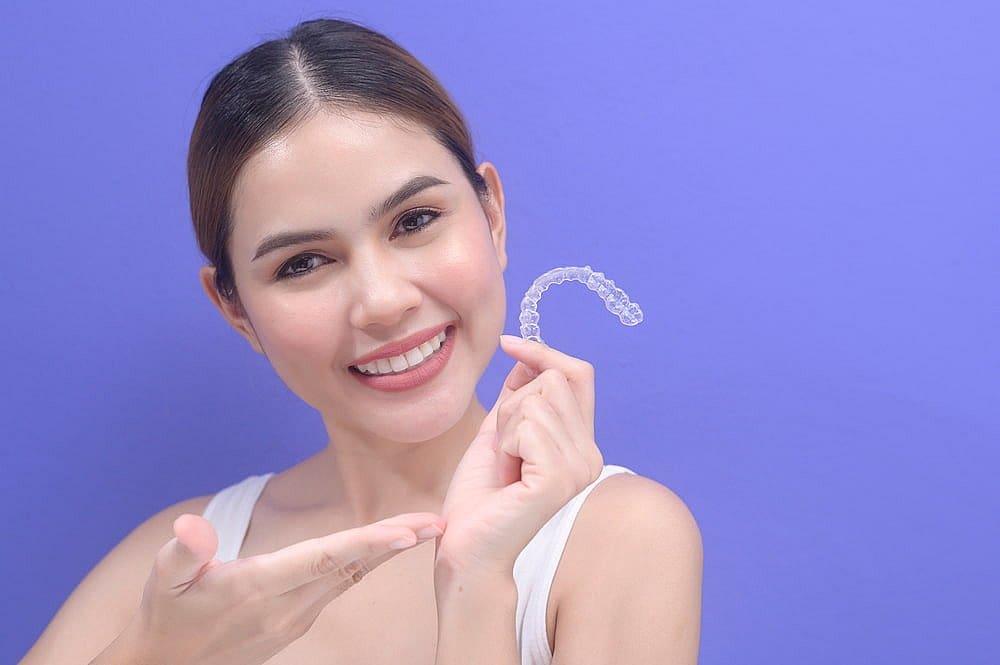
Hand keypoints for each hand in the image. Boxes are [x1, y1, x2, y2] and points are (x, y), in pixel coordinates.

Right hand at [124, 511, 444, 664]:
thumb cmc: (165, 616)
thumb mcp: (163, 580)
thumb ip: (183, 552)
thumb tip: (190, 527)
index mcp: (259, 588)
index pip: (323, 560)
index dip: (367, 545)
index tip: (407, 533)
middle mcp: (286, 607)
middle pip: (350, 567)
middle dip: (395, 542)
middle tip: (436, 522)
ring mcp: (294, 618)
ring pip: (349, 577)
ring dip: (386, 552)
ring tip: (423, 529)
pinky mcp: (295, 622)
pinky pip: (339, 586)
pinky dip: (366, 563)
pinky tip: (385, 548)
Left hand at [435, 335, 604, 578]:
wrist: (466, 546)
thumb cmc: (479, 497)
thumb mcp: (498, 432)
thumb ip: (517, 397)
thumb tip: (526, 357)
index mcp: (580, 444)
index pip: (578, 375)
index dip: (544, 352)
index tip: (509, 345)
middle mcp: (589, 455)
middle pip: (553, 379)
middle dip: (513, 402)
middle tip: (503, 447)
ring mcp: (578, 468)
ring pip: (537, 399)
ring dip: (506, 426)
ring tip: (505, 463)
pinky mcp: (558, 479)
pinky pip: (528, 425)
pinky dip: (505, 442)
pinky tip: (506, 473)